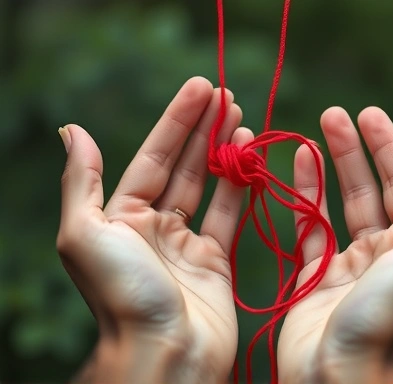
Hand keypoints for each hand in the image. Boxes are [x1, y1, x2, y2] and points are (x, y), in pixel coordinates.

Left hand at [57, 77, 251, 382]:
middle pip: (182, 165)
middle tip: (224, 93)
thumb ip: (82, 181)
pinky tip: (250, 157)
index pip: (153, 156)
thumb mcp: (85, 234)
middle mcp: (153, 227)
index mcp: (121, 217)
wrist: (165, 355)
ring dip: (223, 150)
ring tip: (240, 116)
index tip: (201, 88)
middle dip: (203, 127)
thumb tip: (74, 131)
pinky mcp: (216, 260)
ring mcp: (186, 243)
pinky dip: (241, 185)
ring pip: (208, 186)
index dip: (177, 120)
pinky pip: (230, 214)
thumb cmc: (122, 295)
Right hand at [277, 107, 392, 382]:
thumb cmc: (388, 317)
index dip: (388, 146)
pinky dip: (303, 197)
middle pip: (370, 188)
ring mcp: (348, 261)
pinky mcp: (315, 272)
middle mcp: (385, 250)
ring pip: (337, 204)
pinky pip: (308, 226)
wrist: (338, 371)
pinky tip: (296, 170)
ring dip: (327, 168)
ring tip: (313, 134)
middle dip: (354, 150)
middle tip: (334, 115)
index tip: (369, 115)